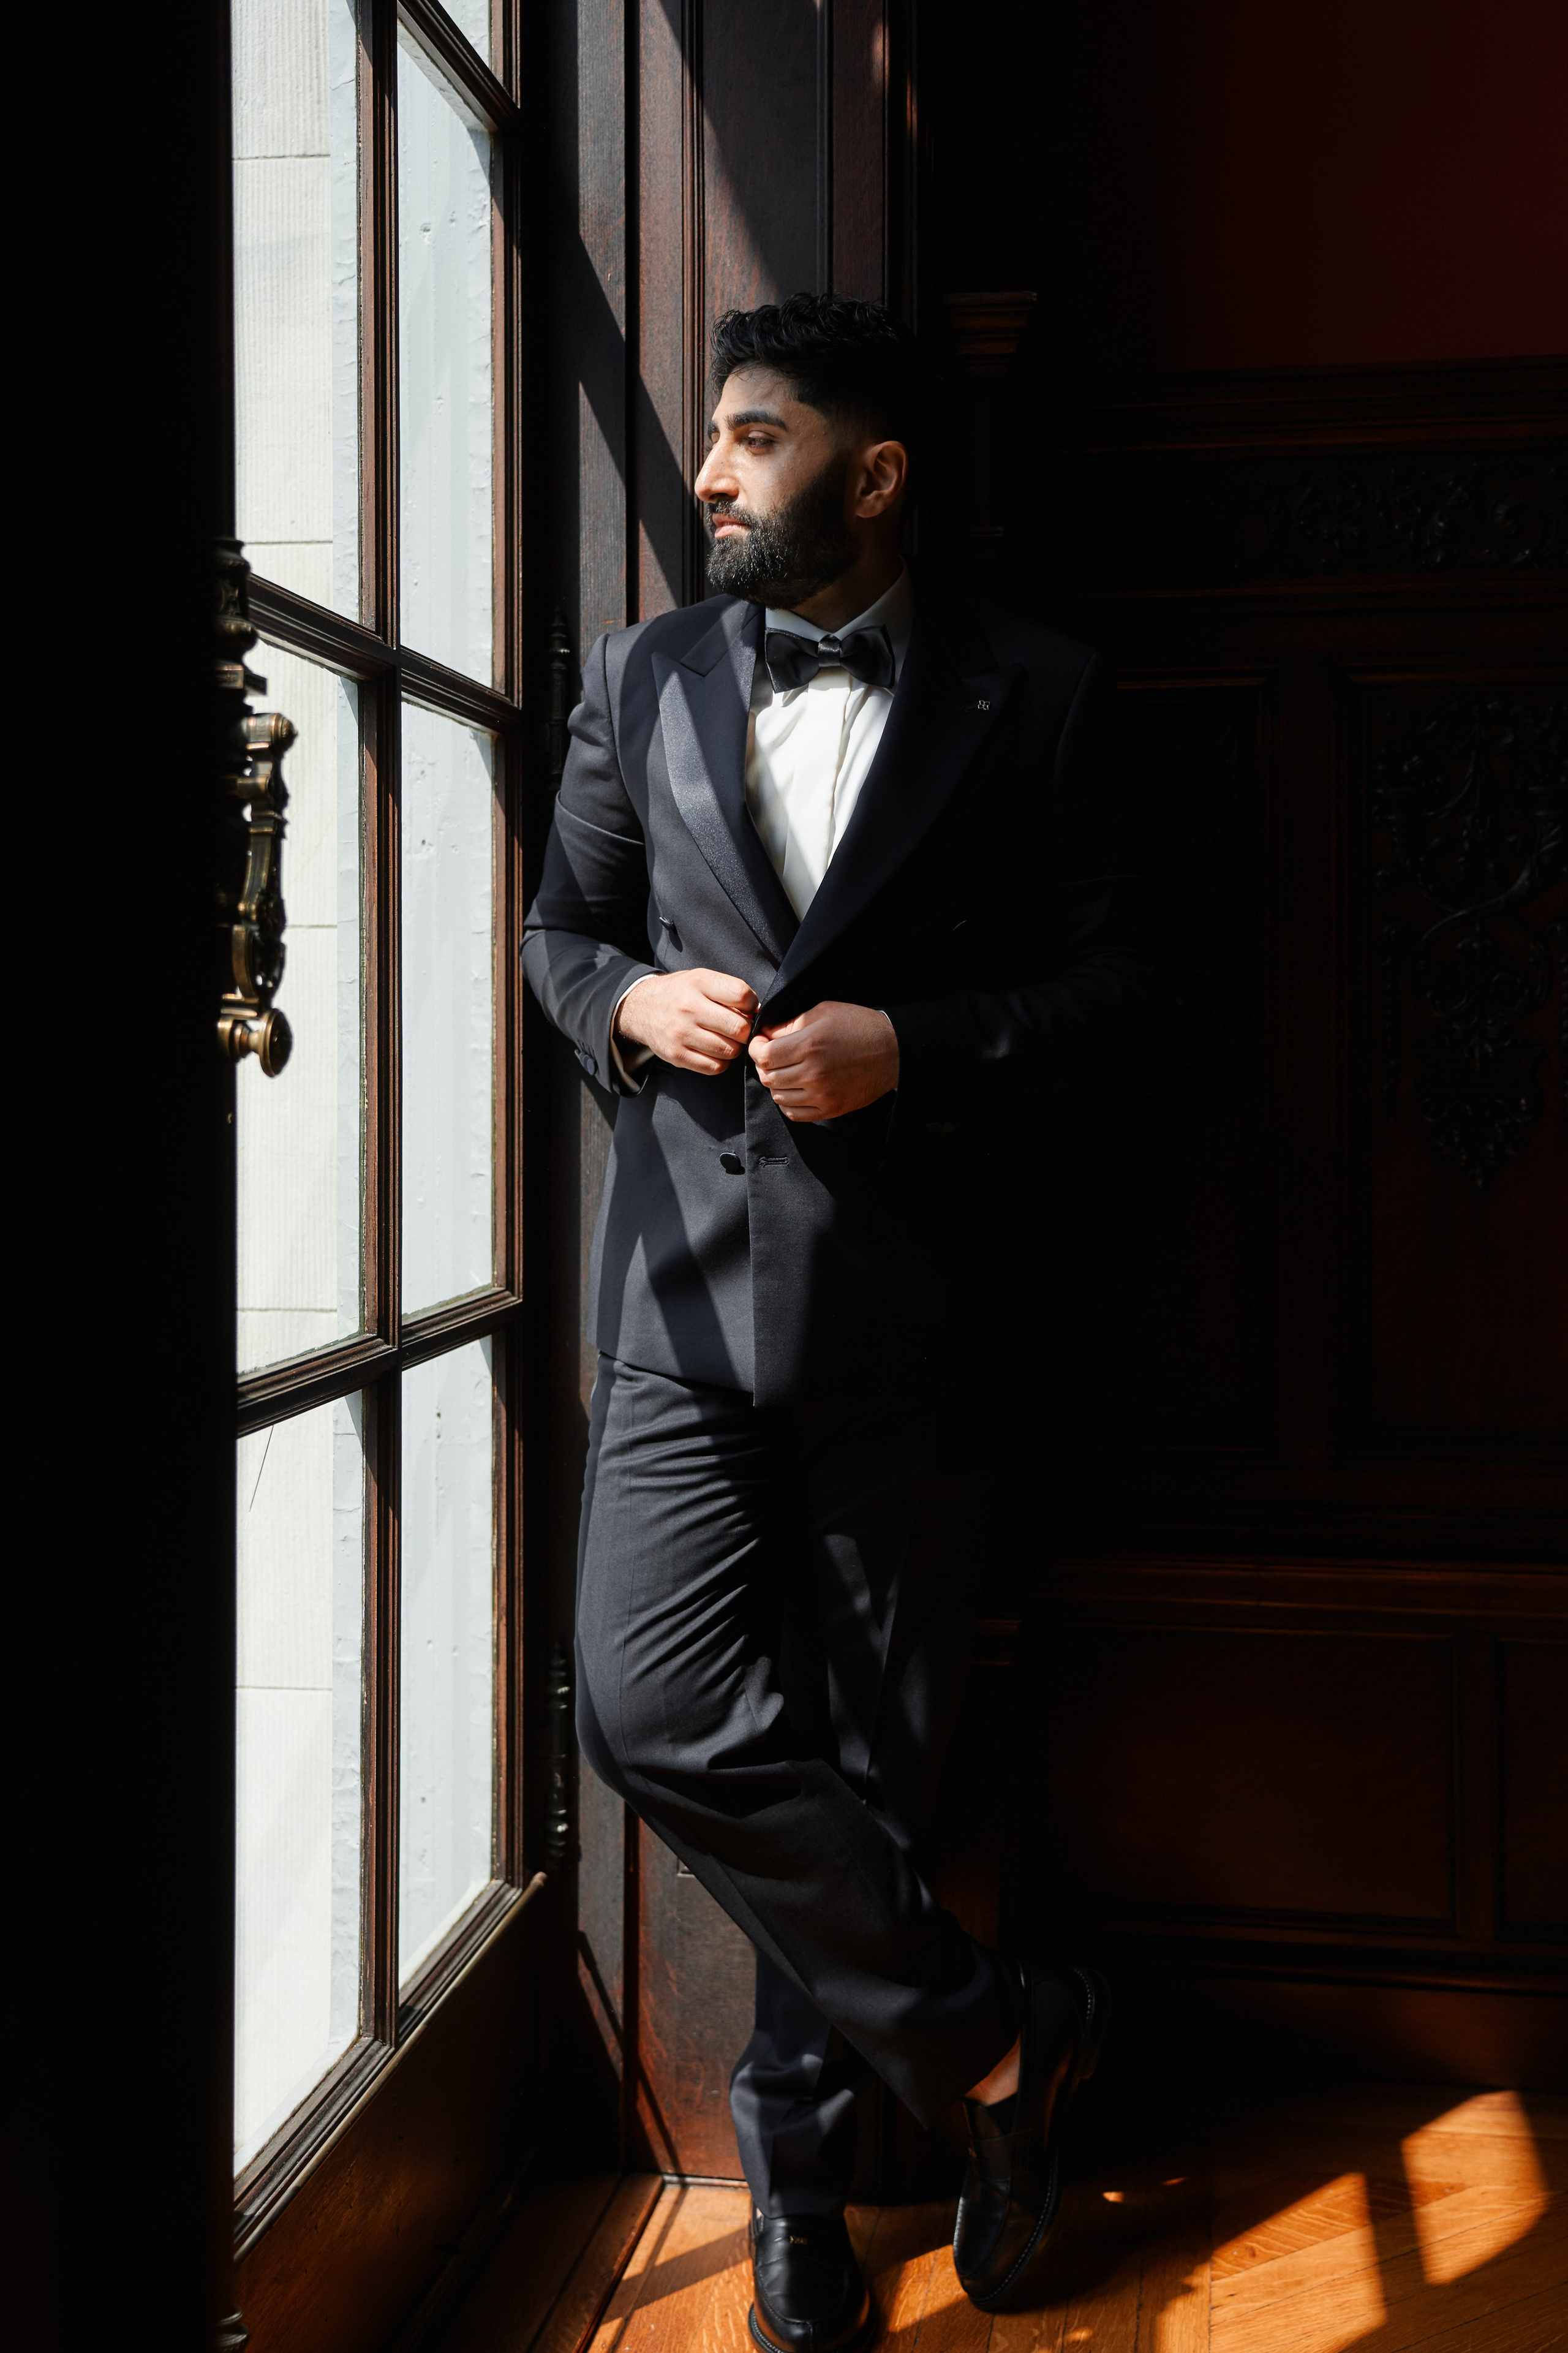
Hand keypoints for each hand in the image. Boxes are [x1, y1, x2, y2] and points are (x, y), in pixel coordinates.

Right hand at [615, 968, 758, 1074]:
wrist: (641, 1008)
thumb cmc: (679, 993)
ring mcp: (681, 1033)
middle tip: (737, 1028)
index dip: (751, 1005)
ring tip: (724, 1039)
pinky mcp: (677, 1055)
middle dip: (744, 1030)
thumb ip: (728, 991)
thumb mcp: (700, 979)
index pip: (742, 995)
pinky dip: (720, 1062)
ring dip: (733, 1047)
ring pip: (729, 1050)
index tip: (745, 1009)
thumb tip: (756, 1013)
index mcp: (698, 982)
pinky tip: (713, 1051)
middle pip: (739, 1028)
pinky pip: (715, 1067)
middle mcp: (689, 1007)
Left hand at [748, 1001, 898, 1121]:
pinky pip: (795, 1114)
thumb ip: (790, 1023)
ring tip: (786, 1071)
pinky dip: (788, 1103)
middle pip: (768, 1077)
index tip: (761, 1043)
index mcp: (809, 1045)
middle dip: (764, 1065)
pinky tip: (794, 1090)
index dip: (756, 1049)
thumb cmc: (859, 1026)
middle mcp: (813, 1073)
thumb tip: (766, 1034)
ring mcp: (822, 1095)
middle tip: (773, 1056)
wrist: (893, 1051)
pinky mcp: (831, 1108)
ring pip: (779, 1097)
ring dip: (776, 1084)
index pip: (764, 1056)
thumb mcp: (823, 1012)